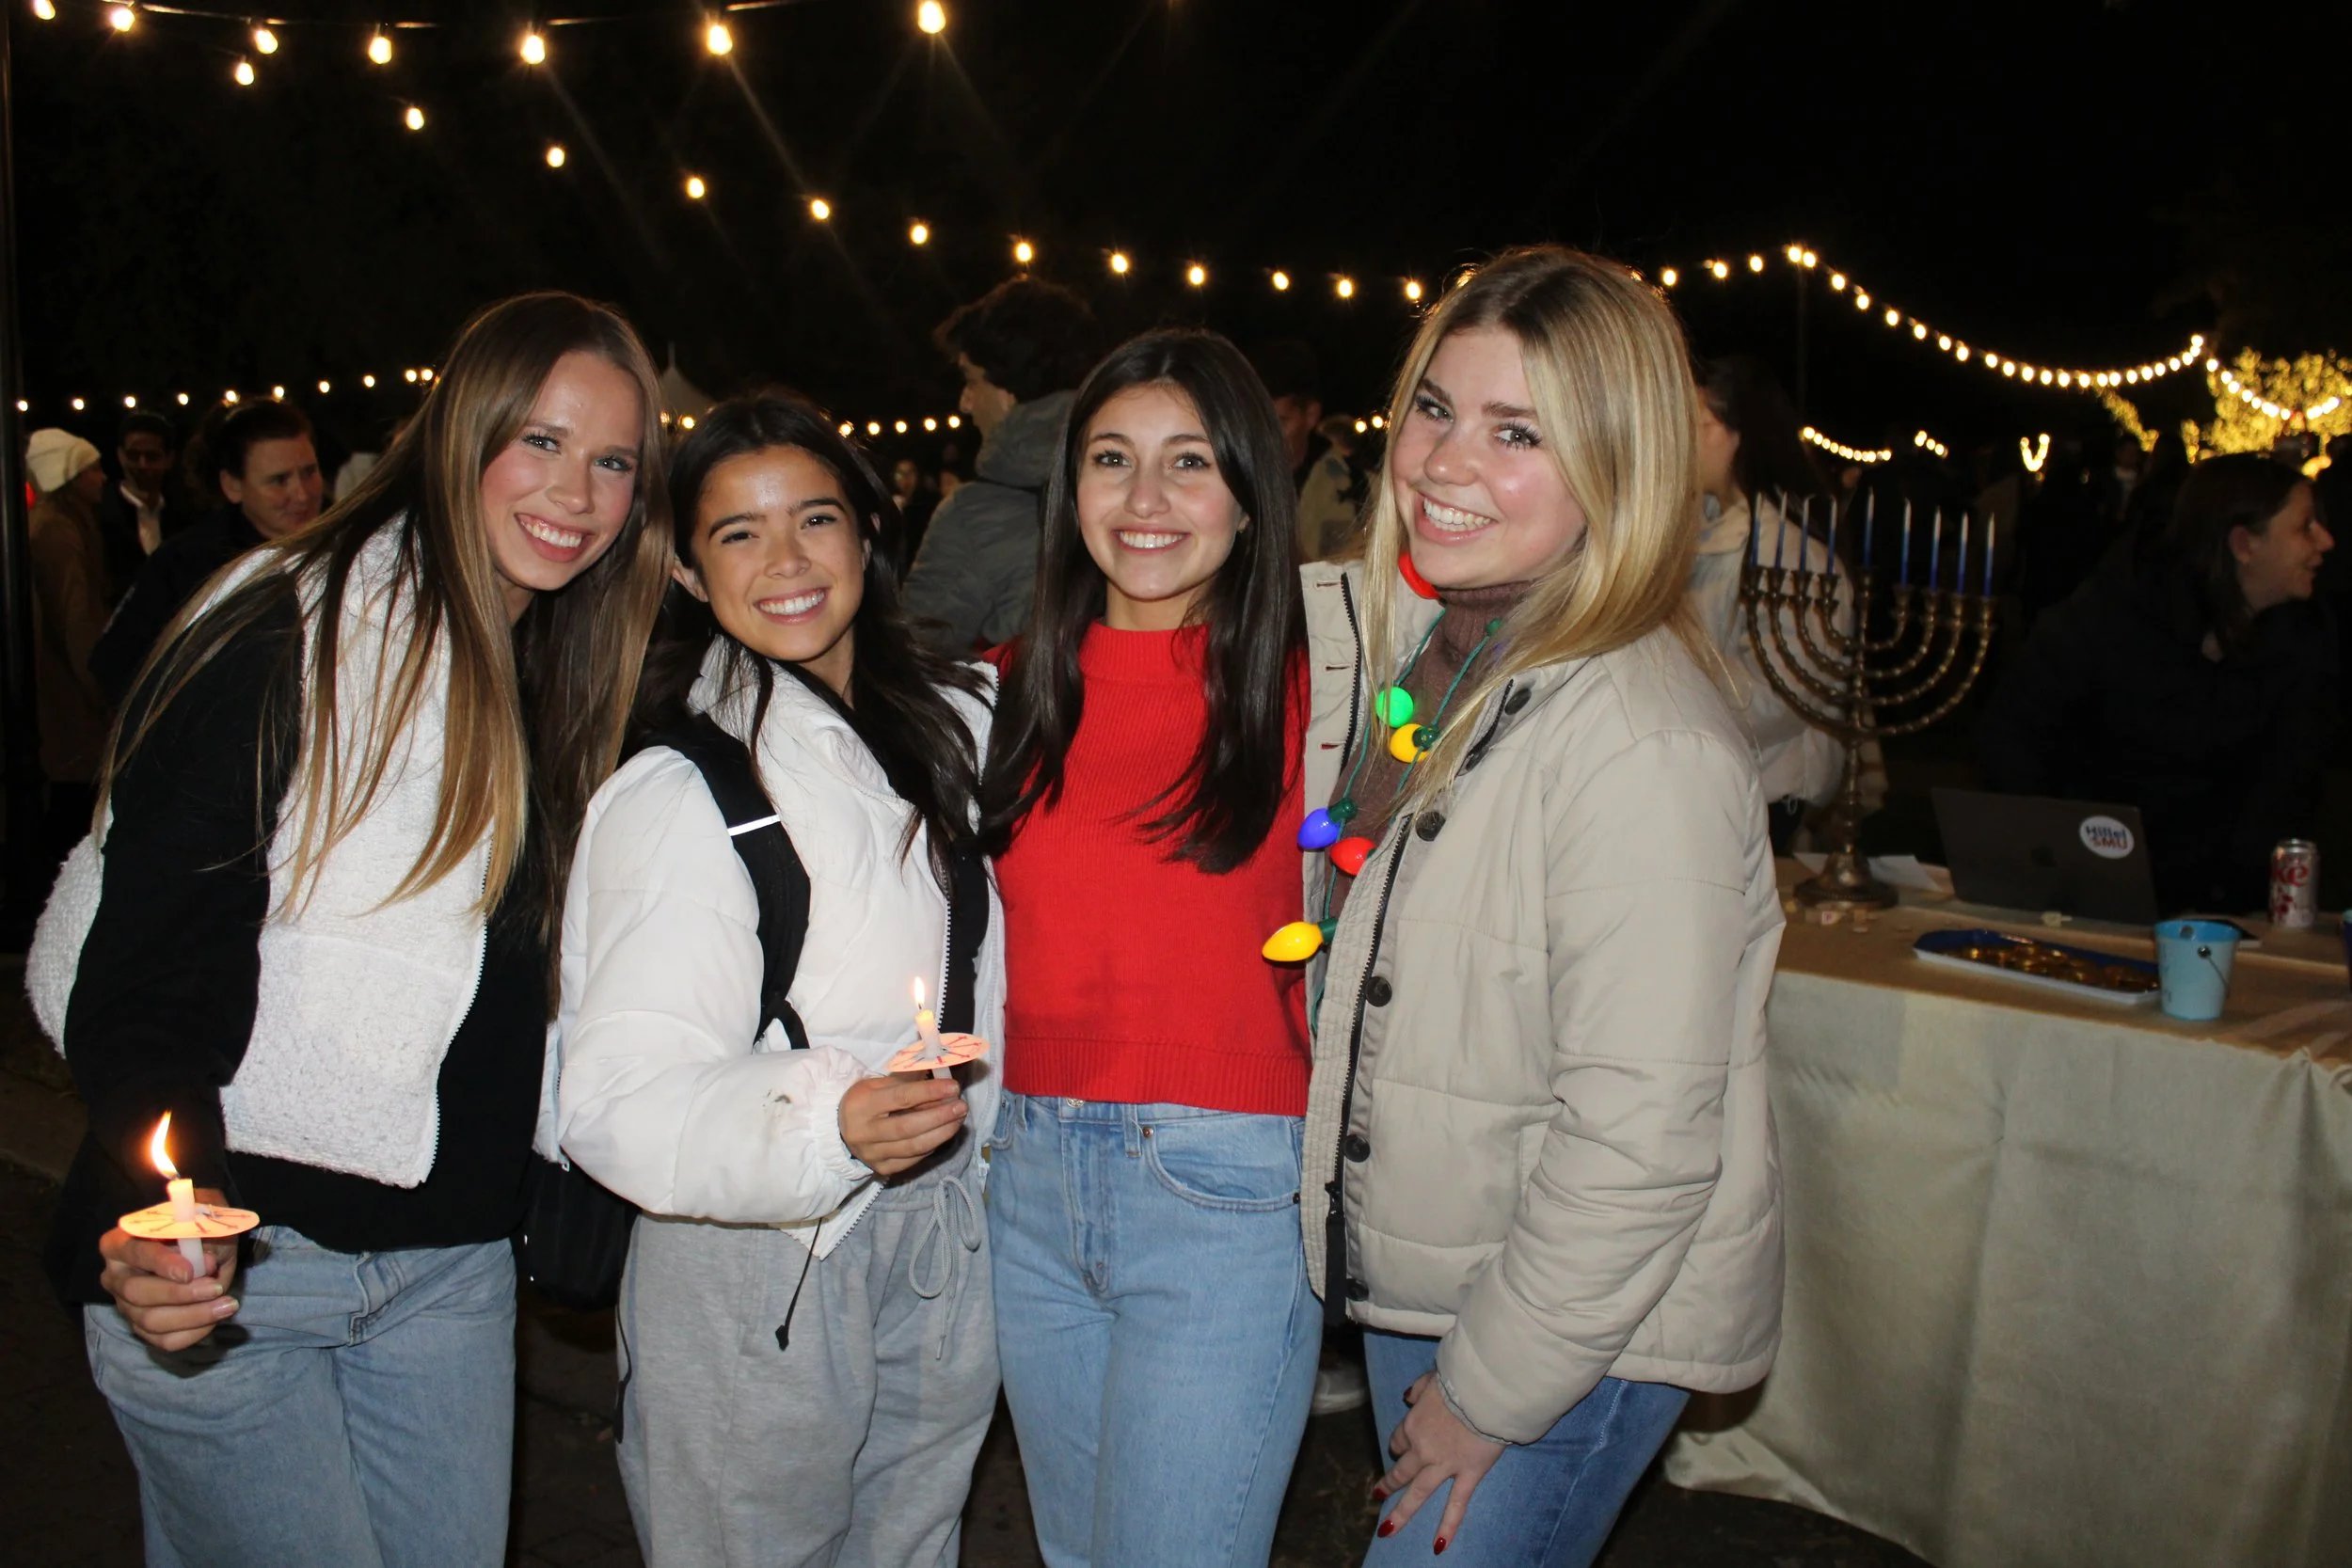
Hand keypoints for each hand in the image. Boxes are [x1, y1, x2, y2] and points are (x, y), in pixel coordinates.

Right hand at [96, 1187, 240, 1351]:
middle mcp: (115, 1275)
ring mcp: (125, 1304)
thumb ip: (203, 1237)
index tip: (189, 1271)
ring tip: (227, 1304)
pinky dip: (192, 1333)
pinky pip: (163, 1340)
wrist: (200, 1241)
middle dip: (181, 1294)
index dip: (161, 1263)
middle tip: (216, 1288)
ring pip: (150, 1321)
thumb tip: (206, 1262)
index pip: (136, 1252)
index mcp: (120, 1242)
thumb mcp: (202, 1220)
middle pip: (137, 1292)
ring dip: (193, 1316)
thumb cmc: (197, 1227)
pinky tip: (215, 1318)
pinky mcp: (141, 1326)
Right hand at [838, 1074, 967, 1176]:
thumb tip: (942, 1086)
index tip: (953, 1087)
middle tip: (961, 1107)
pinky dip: (931, 1146)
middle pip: (908, 1127)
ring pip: (913, 1147)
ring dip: (941, 1133)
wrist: (840, 1130)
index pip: (901, 1098)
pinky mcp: (881, 1168)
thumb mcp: (878, 1085)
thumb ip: (908, 1085)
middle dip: (939, 1116)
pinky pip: (912, 1159)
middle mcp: (864, 1132)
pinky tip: (942, 1134)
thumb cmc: (865, 1102)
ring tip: (958, 1120)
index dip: (929, 1092)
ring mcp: (872, 1154)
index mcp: (862, 1105)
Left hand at [1372, 1371, 1505, 1553]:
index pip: (1400, 1440)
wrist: (1484, 1391)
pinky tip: (1438, 1546)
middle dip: (1389, 1482)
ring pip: (1418, 1492)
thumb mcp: (1431, 1378)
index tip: (1401, 1449)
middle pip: (1402, 1469)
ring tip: (1387, 1529)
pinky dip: (1448, 1526)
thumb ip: (1417, 1389)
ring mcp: (1444, 1464)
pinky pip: (1457, 1504)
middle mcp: (1423, 1448)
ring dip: (1401, 1512)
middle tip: (1378, 1493)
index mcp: (1414, 1424)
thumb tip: (1406, 1396)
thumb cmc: (1459, 1380)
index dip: (1400, 1445)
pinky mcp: (1468, 1474)